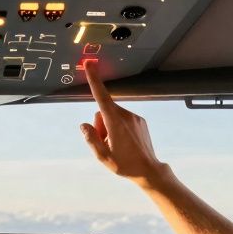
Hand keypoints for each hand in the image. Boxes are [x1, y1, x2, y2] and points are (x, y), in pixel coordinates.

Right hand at [80, 69, 167, 186]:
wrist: (149, 170)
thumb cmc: (125, 165)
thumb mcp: (102, 156)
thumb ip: (90, 138)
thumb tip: (84, 125)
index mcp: (115, 123)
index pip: (101, 97)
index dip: (94, 79)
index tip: (89, 63)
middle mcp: (126, 115)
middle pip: (103, 111)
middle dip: (100, 124)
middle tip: (106, 142)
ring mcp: (135, 117)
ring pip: (113, 114)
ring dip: (109, 126)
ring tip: (117, 144)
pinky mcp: (140, 120)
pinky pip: (123, 118)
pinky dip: (119, 127)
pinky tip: (125, 142)